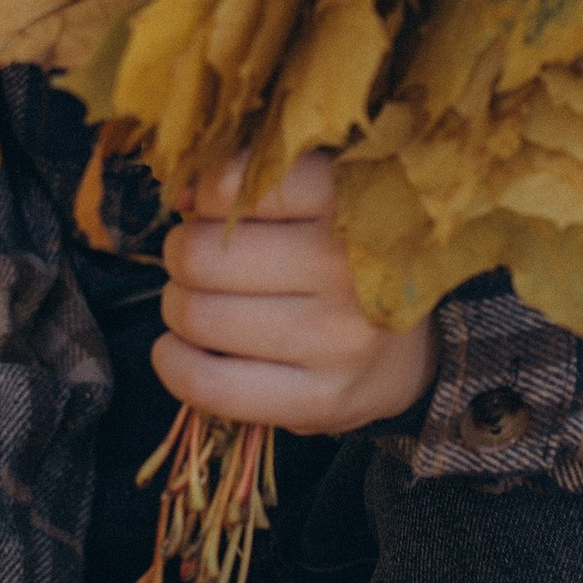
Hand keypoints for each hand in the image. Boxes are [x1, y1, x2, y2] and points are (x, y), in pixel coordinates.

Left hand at [157, 151, 439, 436]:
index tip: (217, 207)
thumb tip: (182, 199)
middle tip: (199, 261)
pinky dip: (173, 363)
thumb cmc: (343, 260)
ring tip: (199, 303)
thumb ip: (251, 182)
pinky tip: (182, 349)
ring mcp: (338, 341)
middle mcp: (349, 269)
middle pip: (200, 256)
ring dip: (177, 307)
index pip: (243, 186)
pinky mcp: (320, 401)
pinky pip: (207, 385)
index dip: (210, 194)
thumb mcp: (319, 202)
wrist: (409, 350)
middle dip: (182, 255)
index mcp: (352, 201)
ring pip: (197, 317)